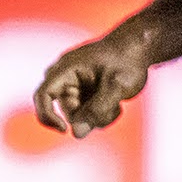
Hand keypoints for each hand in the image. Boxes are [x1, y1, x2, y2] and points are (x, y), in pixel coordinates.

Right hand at [33, 31, 153, 137]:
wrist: (138, 47)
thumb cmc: (127, 61)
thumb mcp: (117, 86)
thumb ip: (98, 109)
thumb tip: (76, 134)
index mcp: (65, 70)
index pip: (43, 96)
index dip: (47, 116)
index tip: (64, 129)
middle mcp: (64, 78)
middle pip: (69, 112)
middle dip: (92, 116)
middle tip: (114, 108)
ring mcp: (74, 86)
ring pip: (80, 116)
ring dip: (100, 116)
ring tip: (117, 103)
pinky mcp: (83, 93)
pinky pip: (88, 113)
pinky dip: (102, 113)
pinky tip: (116, 104)